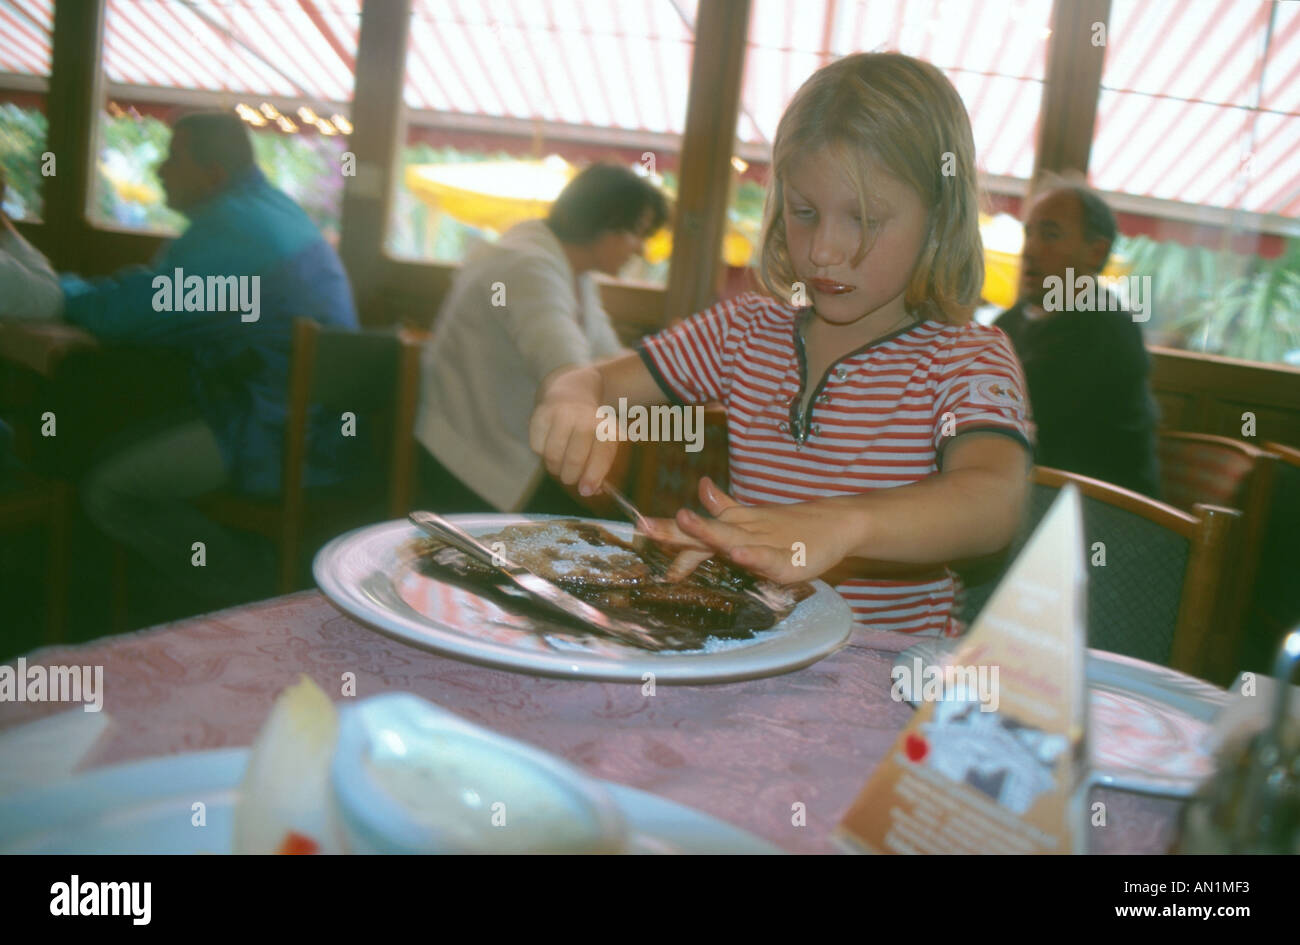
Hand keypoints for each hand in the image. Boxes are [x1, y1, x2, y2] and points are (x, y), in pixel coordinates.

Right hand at [528, 366, 617, 495]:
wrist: (571, 389)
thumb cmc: (589, 424)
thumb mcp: (601, 440)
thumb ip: (599, 467)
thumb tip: (590, 490)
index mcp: (605, 425)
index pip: (601, 455)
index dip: (594, 477)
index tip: (587, 490)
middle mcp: (585, 417)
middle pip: (575, 460)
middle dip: (571, 477)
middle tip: (570, 479)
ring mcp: (561, 414)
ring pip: (553, 456)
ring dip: (555, 468)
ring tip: (560, 463)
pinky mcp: (541, 415)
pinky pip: (537, 448)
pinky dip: (542, 453)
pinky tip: (550, 443)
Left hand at [650, 476, 858, 583]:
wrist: (837, 522)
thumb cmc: (790, 525)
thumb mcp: (753, 519)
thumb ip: (726, 509)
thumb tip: (703, 487)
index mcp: (735, 527)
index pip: (697, 530)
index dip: (669, 529)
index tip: (639, 526)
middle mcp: (744, 532)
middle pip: (705, 531)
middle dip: (674, 530)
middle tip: (644, 526)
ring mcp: (766, 545)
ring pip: (732, 538)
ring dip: (707, 531)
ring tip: (685, 521)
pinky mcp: (788, 561)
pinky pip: (767, 559)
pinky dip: (753, 555)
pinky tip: (737, 554)